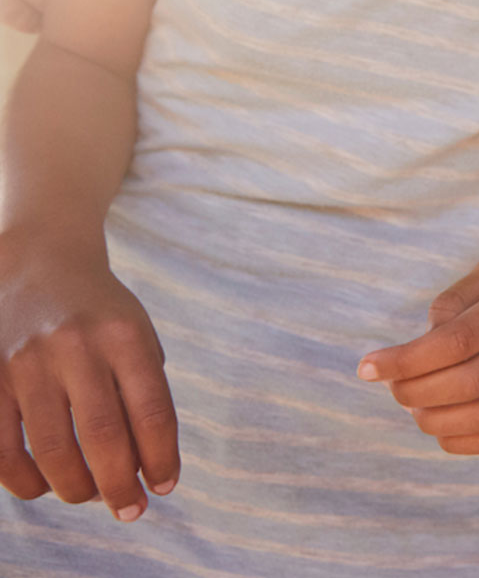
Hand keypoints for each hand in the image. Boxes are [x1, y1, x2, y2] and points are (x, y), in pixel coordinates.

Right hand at [0, 227, 178, 519]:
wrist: (40, 264)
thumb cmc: (101, 314)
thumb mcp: (138, 336)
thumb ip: (145, 393)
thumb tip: (148, 466)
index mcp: (125, 337)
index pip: (152, 411)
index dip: (162, 458)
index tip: (166, 486)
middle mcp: (76, 348)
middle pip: (103, 437)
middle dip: (120, 485)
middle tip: (130, 510)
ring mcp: (27, 363)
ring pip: (51, 449)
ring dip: (74, 488)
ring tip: (89, 496)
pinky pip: (1, 447)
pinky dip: (23, 479)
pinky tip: (41, 487)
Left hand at [356, 234, 478, 453]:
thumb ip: (456, 301)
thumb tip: (419, 346)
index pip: (459, 340)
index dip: (408, 359)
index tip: (368, 367)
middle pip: (472, 382)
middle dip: (417, 392)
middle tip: (392, 387)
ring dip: (437, 420)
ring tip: (415, 407)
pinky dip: (465, 440)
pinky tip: (442, 426)